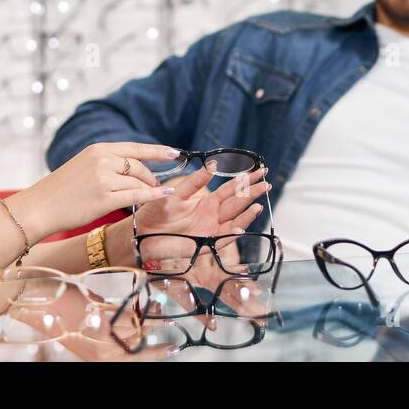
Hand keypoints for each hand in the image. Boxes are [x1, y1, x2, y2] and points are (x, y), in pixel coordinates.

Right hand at [22, 142, 179, 239]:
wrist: (40, 207)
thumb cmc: (61, 190)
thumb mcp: (83, 165)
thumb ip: (106, 162)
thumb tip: (131, 167)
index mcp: (98, 149)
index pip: (135, 147)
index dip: (158, 150)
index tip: (175, 152)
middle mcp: (103, 160)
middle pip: (139, 167)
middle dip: (150, 177)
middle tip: (155, 186)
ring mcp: (104, 178)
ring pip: (138, 182)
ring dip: (148, 189)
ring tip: (149, 194)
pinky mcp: (105, 198)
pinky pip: (137, 196)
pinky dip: (152, 196)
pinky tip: (162, 196)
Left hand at [134, 164, 270, 267]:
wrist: (141, 235)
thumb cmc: (156, 212)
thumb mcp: (176, 193)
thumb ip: (195, 182)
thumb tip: (212, 165)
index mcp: (206, 201)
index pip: (231, 187)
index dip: (246, 179)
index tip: (261, 170)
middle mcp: (212, 214)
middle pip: (237, 201)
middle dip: (252, 192)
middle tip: (267, 182)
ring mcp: (211, 229)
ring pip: (234, 219)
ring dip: (247, 212)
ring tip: (259, 203)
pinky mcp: (205, 243)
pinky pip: (223, 238)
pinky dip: (232, 233)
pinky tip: (241, 227)